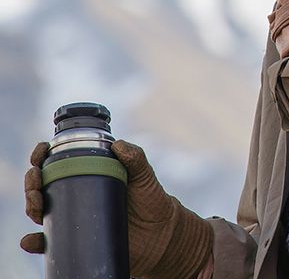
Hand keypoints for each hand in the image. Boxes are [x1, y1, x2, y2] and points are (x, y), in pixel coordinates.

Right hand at [21, 140, 212, 278]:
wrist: (160, 236)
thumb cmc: (152, 200)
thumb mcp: (145, 176)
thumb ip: (136, 158)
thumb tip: (118, 144)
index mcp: (89, 171)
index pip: (58, 159)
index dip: (43, 155)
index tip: (41, 154)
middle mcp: (77, 191)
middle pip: (43, 183)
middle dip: (32, 181)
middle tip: (37, 184)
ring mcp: (74, 216)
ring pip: (40, 208)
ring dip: (30, 205)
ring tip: (37, 207)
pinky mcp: (75, 238)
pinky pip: (48, 242)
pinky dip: (35, 242)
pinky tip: (31, 241)